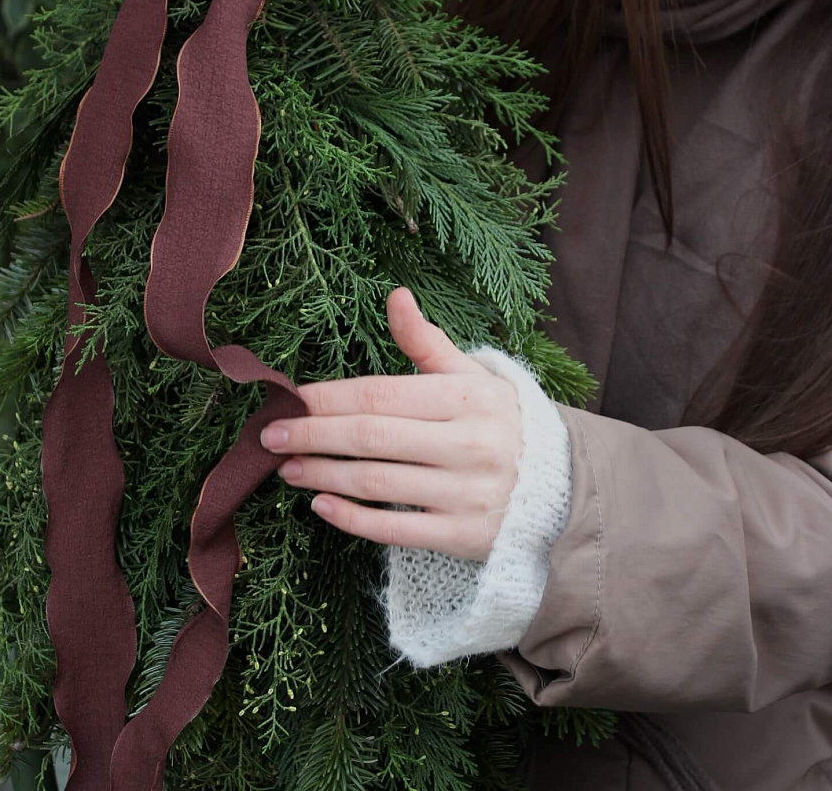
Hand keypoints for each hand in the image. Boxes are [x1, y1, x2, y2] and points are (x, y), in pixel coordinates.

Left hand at [260, 287, 523, 560]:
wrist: (562, 489)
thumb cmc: (503, 423)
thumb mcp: (473, 377)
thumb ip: (427, 342)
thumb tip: (395, 295)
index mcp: (467, 398)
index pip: (381, 394)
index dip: (328, 397)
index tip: (288, 398)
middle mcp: (468, 443)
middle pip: (371, 437)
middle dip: (313, 435)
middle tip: (269, 436)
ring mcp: (466, 493)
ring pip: (377, 483)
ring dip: (323, 475)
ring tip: (287, 469)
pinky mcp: (463, 536)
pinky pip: (396, 530)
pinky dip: (353, 519)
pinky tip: (321, 506)